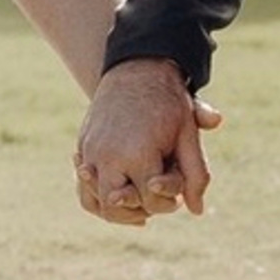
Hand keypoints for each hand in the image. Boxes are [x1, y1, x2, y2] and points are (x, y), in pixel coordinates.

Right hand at [74, 61, 218, 225]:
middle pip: (116, 207)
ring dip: (117, 210)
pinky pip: (83, 186)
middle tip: (156, 201)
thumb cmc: (167, 103)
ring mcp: (90, 152)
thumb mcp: (188, 135)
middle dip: (139, 210)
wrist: (136, 69)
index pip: (151, 200)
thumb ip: (196, 174)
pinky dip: (98, 196)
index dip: (168, 201)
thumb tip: (196, 210)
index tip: (176, 187)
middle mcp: (108, 156)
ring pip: (95, 202)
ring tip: (139, 205)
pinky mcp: (82, 148)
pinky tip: (120, 195)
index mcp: (138, 153)